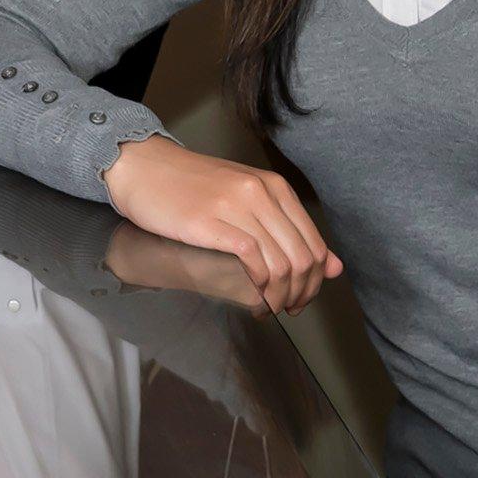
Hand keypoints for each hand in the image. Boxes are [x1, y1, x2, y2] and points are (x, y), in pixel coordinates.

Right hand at [102, 136, 340, 312]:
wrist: (142, 167)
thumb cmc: (190, 186)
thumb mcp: (246, 199)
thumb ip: (288, 229)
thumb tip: (334, 267)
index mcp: (274, 187)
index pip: (315, 245)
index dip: (314, 282)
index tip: (300, 299)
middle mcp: (261, 194)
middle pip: (303, 259)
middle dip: (301, 294)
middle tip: (287, 310)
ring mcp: (235, 207)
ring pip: (281, 265)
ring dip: (280, 297)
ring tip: (268, 308)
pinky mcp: (209, 222)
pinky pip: (252, 261)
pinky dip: (259, 289)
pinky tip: (252, 300)